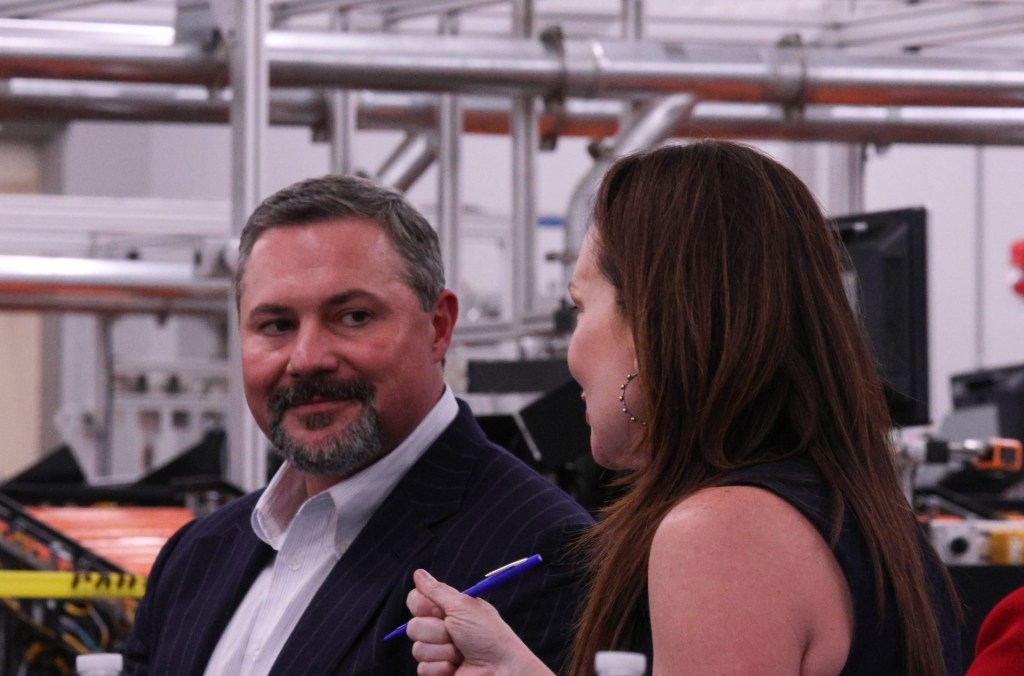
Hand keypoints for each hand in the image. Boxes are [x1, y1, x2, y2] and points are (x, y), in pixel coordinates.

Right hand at [405, 569, 553, 675]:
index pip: (415, 601)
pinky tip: (456, 667)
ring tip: (461, 653)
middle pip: (413, 626)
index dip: (423, 606)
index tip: (440, 611)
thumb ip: (437, 590)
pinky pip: (422, 669)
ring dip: (443, 651)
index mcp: (446, 610)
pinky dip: (441, 668)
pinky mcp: (436, 672)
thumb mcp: (463, 606)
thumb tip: (418, 573)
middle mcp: (439, 629)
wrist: (500, 668)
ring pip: (417, 649)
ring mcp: (436, 652)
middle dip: (437, 632)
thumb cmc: (488, 634)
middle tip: (456, 634)